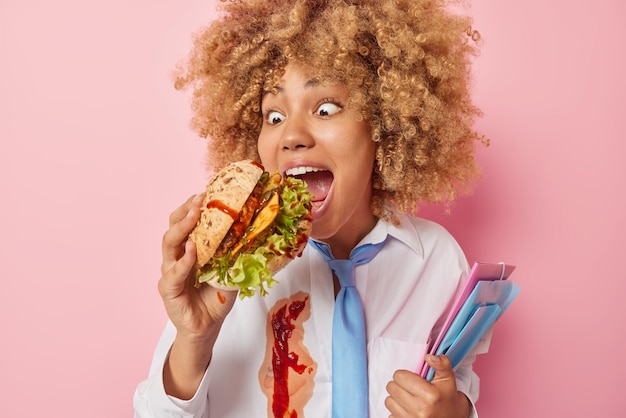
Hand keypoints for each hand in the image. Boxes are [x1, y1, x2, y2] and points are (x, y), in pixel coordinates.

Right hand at [158, 193, 237, 340]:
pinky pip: (173, 274)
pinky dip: (183, 262)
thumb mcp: (231, 269)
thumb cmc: (216, 296)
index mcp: (188, 249)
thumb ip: (236, 251)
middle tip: (200, 199)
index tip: (205, 192)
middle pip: (173, 227)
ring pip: (169, 245)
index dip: (192, 206)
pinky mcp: (169, 290)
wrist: (208, 326)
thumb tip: (258, 230)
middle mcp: (175, 257)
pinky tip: (191, 251)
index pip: (185, 222)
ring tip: (195, 215)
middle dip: (186, 211)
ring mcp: (169, 272)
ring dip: (183, 228)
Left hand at [385, 355, 469, 417]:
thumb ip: (441, 363)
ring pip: (388, 401)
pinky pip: (390, 413)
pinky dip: (397, 410)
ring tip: (408, 397)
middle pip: (391, 387)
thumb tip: (429, 357)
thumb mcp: (448, 378)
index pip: (399, 376)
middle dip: (399, 385)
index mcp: (430, 395)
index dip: (404, 375)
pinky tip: (408, 408)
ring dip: (396, 398)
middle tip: (409, 387)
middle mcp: (420, 409)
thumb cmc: (447, 397)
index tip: (412, 378)